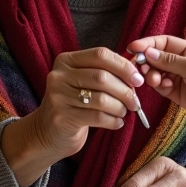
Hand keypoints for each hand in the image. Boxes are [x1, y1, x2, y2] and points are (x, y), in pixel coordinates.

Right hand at [2, 48, 143, 186]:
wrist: (47, 132)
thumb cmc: (73, 104)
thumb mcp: (84, 82)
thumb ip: (106, 72)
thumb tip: (136, 70)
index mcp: (66, 60)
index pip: (100, 55)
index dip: (123, 66)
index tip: (138, 79)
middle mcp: (59, 75)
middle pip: (102, 77)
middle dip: (125, 90)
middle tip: (135, 102)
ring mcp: (58, 96)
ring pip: (101, 98)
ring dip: (120, 107)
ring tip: (124, 112)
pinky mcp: (62, 117)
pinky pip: (97, 117)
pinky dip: (113, 120)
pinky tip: (117, 123)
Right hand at [125, 36, 185, 125]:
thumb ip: (170, 60)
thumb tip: (148, 53)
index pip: (162, 42)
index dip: (147, 44)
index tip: (133, 48)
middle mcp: (178, 61)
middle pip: (155, 57)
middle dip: (146, 62)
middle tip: (141, 68)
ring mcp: (175, 76)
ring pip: (154, 71)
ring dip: (151, 75)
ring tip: (155, 80)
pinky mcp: (172, 90)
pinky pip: (158, 85)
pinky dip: (158, 85)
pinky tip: (166, 87)